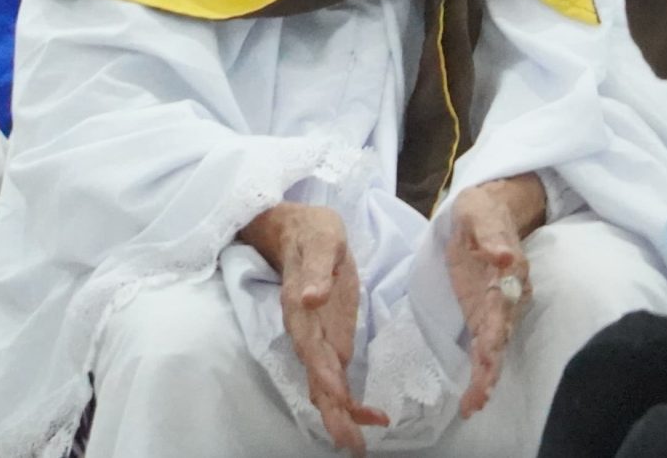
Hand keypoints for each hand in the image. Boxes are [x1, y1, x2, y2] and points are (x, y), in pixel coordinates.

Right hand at [240, 204, 387, 454]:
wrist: (298, 231)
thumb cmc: (313, 232)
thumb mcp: (321, 240)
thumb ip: (317, 270)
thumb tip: (311, 298)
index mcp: (301, 309)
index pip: (311, 348)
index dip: (324, 375)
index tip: (341, 397)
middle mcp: (305, 332)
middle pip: (315, 378)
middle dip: (333, 412)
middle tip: (353, 444)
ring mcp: (316, 340)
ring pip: (323, 386)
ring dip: (340, 415)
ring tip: (357, 445)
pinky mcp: (329, 341)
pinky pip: (334, 378)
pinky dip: (348, 400)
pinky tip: (368, 416)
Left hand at [447, 179, 540, 418]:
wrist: (487, 212)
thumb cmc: (482, 213)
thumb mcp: (481, 216)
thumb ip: (491, 236)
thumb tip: (502, 256)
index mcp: (509, 276)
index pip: (503, 308)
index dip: (496, 333)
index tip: (489, 354)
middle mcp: (509, 298)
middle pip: (501, 337)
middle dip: (491, 369)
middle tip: (478, 398)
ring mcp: (497, 309)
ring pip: (494, 349)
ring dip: (486, 378)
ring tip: (473, 405)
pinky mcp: (483, 314)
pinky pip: (484, 347)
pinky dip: (480, 371)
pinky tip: (473, 394)